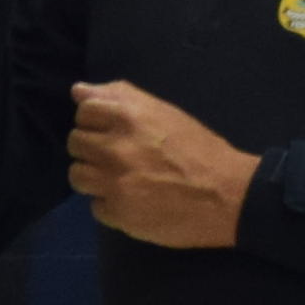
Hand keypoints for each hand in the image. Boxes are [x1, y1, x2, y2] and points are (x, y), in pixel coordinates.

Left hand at [68, 81, 259, 249]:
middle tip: (120, 157)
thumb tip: (78, 91)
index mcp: (127, 117)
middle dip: (94, 149)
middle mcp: (114, 147)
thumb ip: (119, 97)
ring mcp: (113, 182)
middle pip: (75, 143)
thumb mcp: (164, 112)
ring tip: (123, 180)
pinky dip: (111, 205)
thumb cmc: (199, 149)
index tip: (113, 131)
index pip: (83, 112)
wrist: (229, 195)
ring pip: (77, 176)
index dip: (97, 122)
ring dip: (96, 178)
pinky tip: (134, 202)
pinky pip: (95, 206)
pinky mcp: (118, 213)